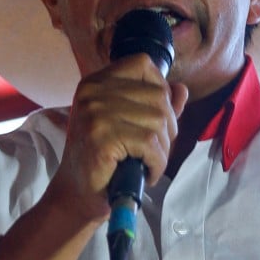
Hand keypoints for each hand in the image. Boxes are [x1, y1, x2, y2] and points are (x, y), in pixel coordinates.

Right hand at [44, 54, 188, 224]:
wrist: (77, 195)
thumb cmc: (105, 160)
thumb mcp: (128, 124)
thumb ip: (155, 105)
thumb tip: (182, 89)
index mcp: (95, 82)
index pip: (142, 64)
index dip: (161, 87)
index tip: (159, 116)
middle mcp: (92, 91)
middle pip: (158, 96)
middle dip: (168, 128)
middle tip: (157, 151)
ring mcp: (95, 113)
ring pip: (158, 121)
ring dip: (164, 149)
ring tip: (151, 163)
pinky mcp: (102, 137)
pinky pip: (150, 144)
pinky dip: (158, 163)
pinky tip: (148, 173)